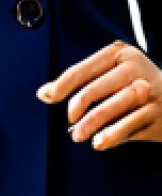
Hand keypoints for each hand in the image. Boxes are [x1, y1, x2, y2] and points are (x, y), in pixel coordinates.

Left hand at [37, 40, 161, 149]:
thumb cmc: (135, 82)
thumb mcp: (113, 71)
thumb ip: (84, 81)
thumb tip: (45, 93)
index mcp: (119, 54)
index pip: (83, 69)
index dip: (62, 84)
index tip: (45, 96)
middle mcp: (136, 69)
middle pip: (98, 87)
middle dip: (78, 106)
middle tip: (70, 121)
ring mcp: (149, 91)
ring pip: (115, 106)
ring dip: (93, 123)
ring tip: (79, 135)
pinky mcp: (158, 113)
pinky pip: (131, 124)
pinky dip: (112, 134)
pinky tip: (100, 141)